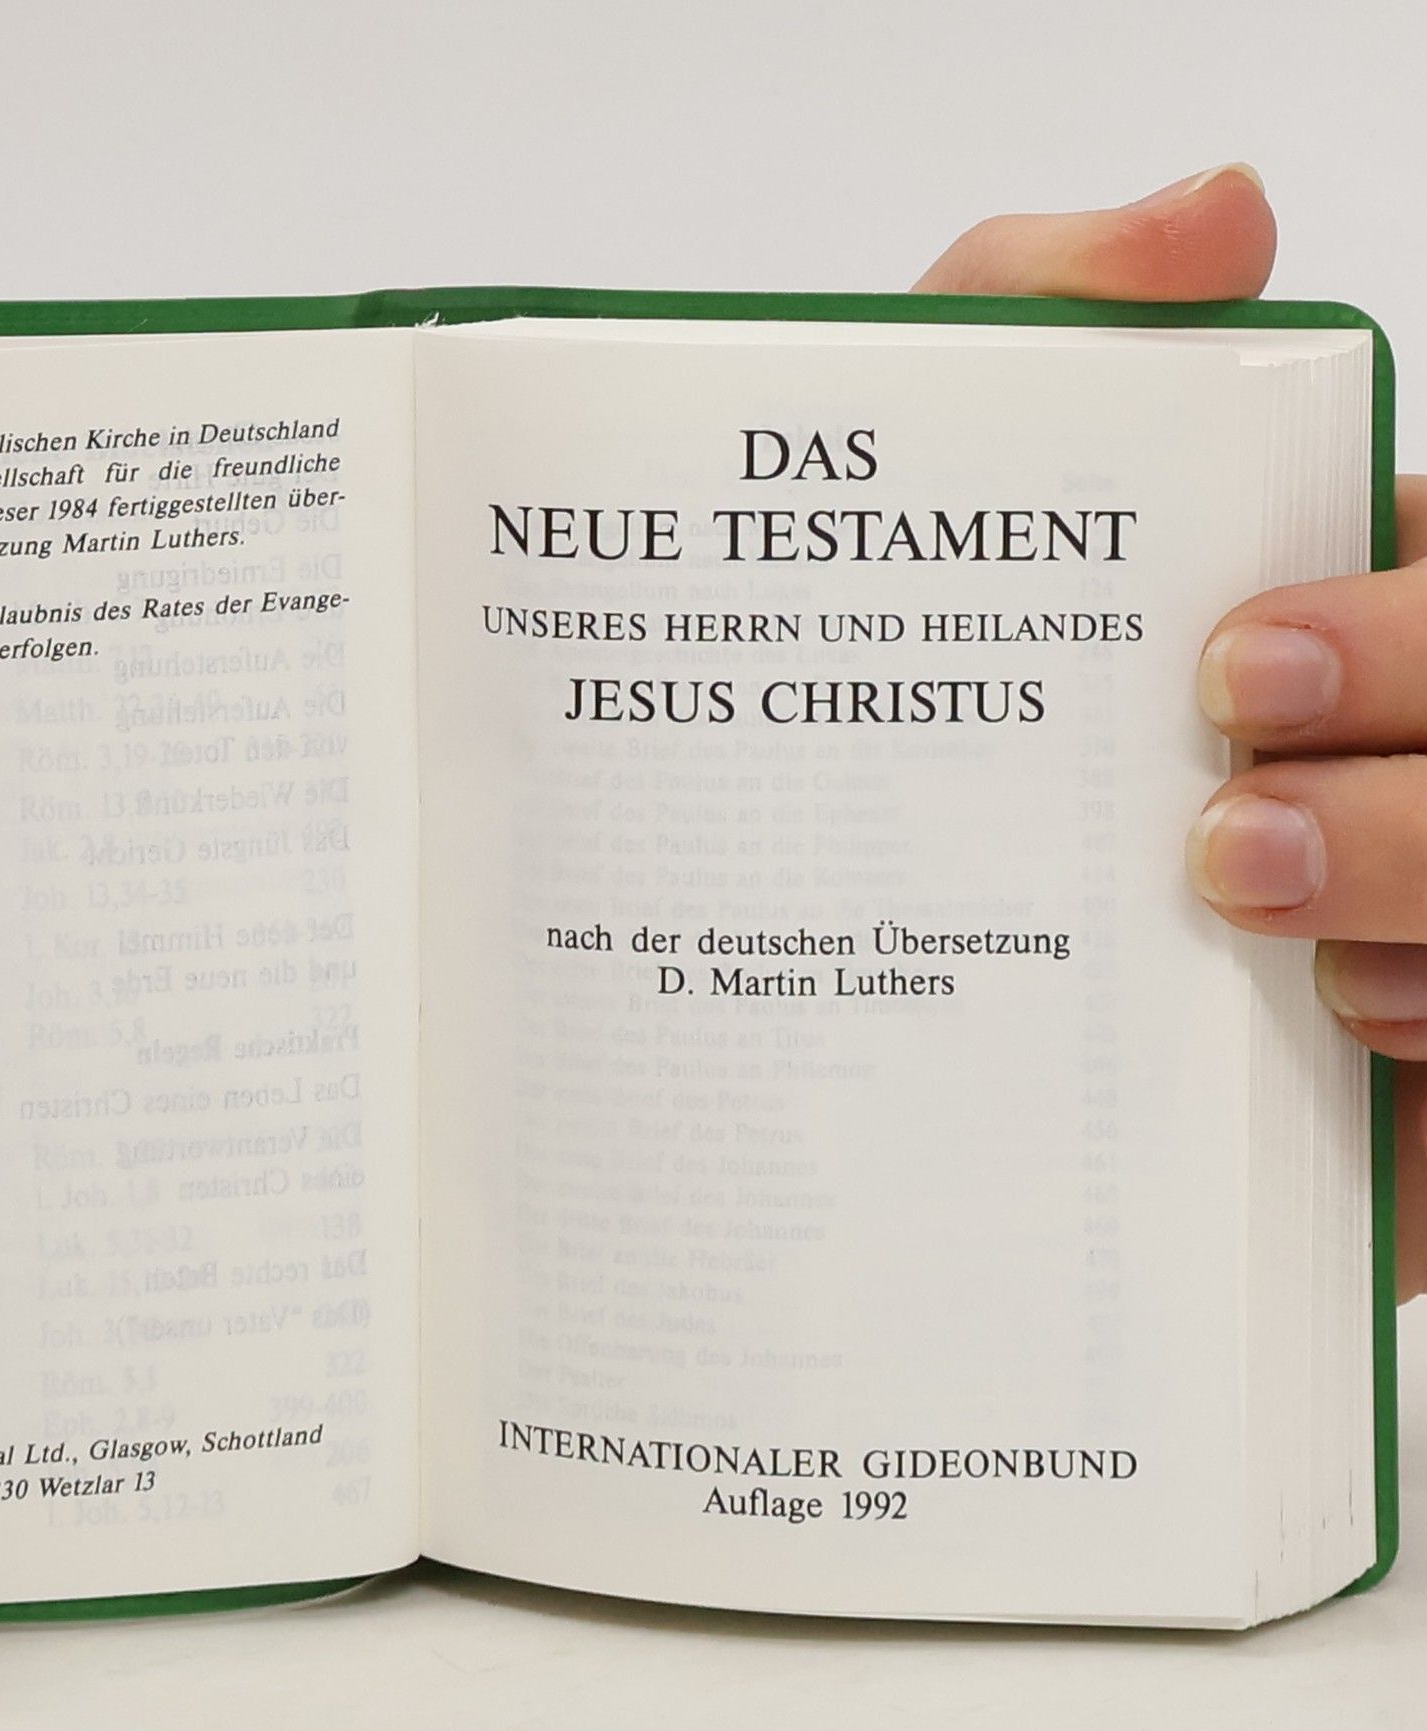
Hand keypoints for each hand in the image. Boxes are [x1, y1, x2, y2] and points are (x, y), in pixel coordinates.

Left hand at [918, 164, 1425, 1302]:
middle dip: (1405, 802)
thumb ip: (1042, 312)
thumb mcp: (927, 491)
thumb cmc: (889, 705)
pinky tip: (1337, 1049)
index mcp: (1341, 613)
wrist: (783, 952)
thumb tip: (1221, 213)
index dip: (1399, 618)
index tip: (1227, 666)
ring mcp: (1403, 922)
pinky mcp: (1392, 1102)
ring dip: (1422, 916)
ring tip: (1244, 934)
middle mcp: (1391, 761)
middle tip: (1215, 834)